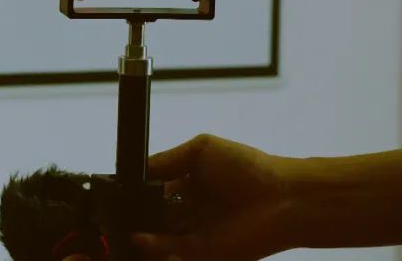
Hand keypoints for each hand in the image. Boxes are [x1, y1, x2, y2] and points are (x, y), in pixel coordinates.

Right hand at [133, 134, 294, 260]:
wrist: (282, 196)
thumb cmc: (248, 167)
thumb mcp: (202, 150)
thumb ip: (167, 159)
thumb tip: (138, 169)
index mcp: (190, 184)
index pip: (155, 192)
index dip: (138, 193)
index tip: (120, 192)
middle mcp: (191, 210)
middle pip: (154, 217)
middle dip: (136, 215)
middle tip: (119, 212)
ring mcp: (196, 233)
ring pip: (158, 238)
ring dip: (142, 235)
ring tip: (125, 227)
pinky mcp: (203, 253)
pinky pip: (172, 252)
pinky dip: (154, 247)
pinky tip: (141, 237)